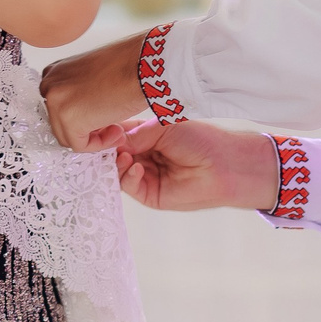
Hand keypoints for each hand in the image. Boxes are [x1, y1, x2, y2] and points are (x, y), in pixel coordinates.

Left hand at [39, 33, 153, 149]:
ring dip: (94, 137)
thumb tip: (83, 114)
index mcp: (54, 72)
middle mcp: (49, 85)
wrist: (141, 66)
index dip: (82, 116)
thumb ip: (81, 93)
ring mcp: (55, 102)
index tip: (101, 118)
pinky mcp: (68, 119)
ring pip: (67, 136)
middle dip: (86, 128)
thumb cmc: (127, 67)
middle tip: (112, 126)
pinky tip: (117, 132)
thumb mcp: (94, 76)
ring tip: (117, 129)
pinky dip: (99, 144)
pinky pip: (79, 145)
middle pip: (60, 122)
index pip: (59, 107)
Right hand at [113, 119, 281, 211]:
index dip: (106, 132)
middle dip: (107, 149)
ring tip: (124, 156)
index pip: (117, 134)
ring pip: (117, 170)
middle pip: (112, 153)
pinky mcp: (149, 194)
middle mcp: (142, 155)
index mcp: (145, 136)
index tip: (94, 127)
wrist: (225, 165)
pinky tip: (137, 167)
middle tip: (102, 144)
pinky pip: (129, 186)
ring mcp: (144, 175)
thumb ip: (135, 134)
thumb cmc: (200, 140)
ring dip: (116, 163)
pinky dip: (128, 176)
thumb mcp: (163, 128)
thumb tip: (110, 142)